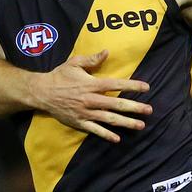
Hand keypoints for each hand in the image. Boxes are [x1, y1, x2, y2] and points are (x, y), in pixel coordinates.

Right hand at [34, 50, 152, 141]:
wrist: (42, 93)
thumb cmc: (59, 76)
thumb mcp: (74, 63)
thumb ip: (92, 59)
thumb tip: (107, 52)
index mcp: (91, 84)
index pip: (116, 84)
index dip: (132, 86)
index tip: (146, 88)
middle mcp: (91, 99)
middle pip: (117, 104)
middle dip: (135, 107)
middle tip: (149, 110)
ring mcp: (86, 112)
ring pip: (110, 119)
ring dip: (126, 122)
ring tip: (141, 125)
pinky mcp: (80, 122)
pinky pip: (95, 130)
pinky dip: (106, 135)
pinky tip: (118, 139)